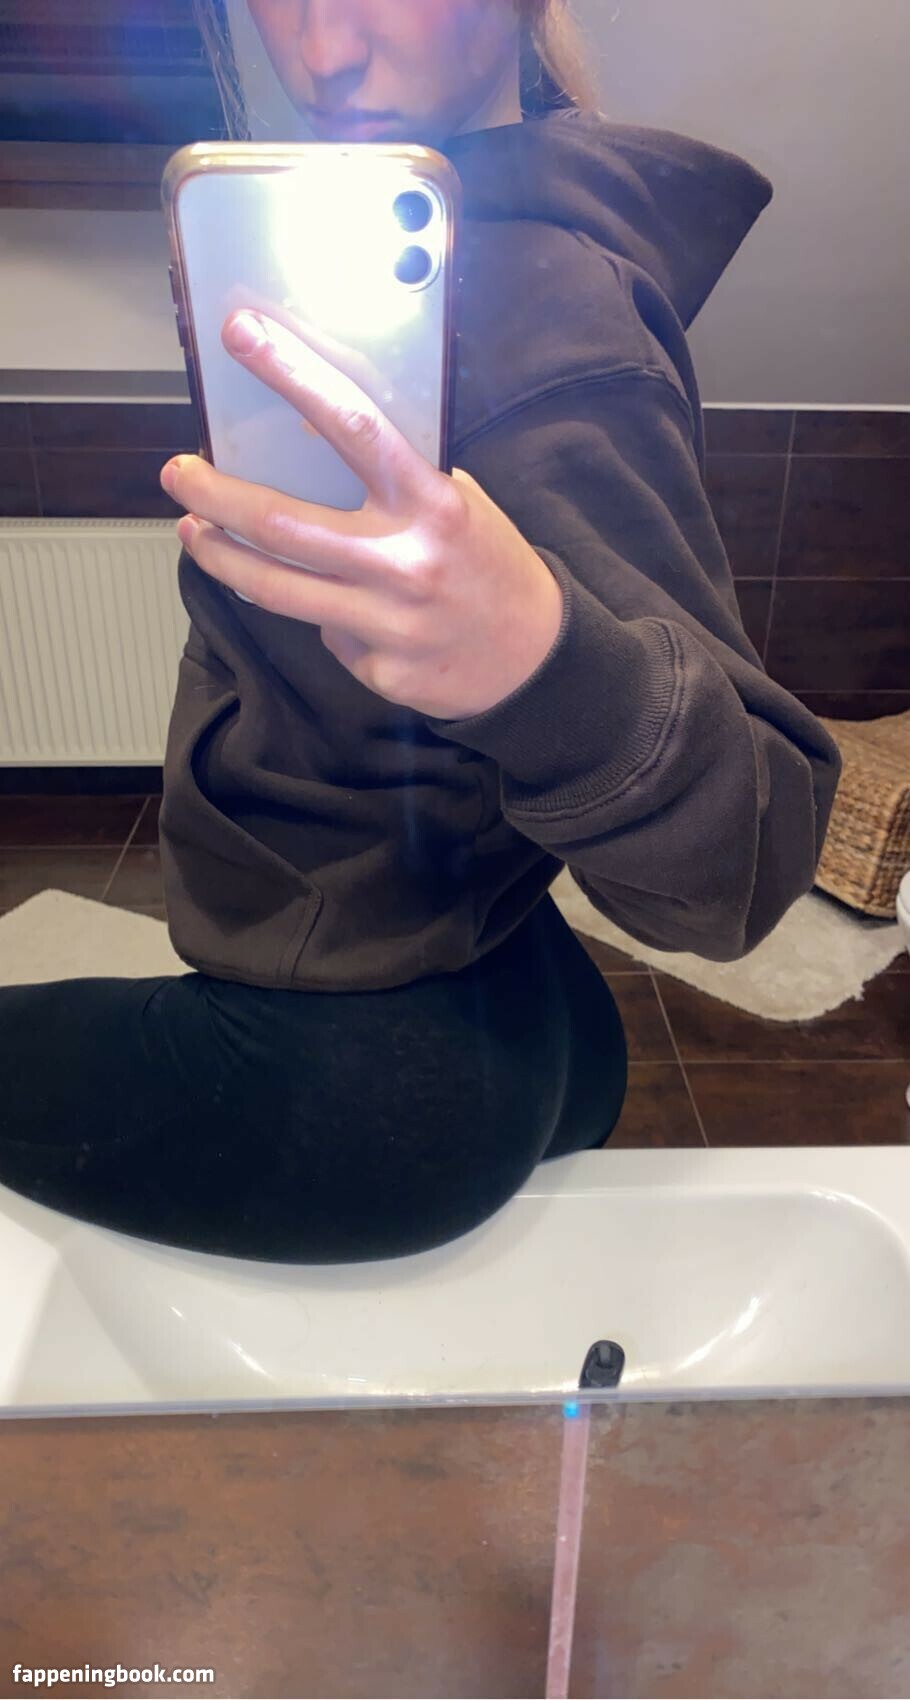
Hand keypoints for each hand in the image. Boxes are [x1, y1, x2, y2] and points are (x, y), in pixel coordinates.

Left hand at [160, 309, 562, 720]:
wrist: (535, 658)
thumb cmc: (488, 565)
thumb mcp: (458, 505)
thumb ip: (395, 483)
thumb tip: (311, 446)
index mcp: (432, 504)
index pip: (351, 426)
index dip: (291, 375)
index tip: (242, 336)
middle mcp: (405, 563)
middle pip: (281, 525)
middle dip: (215, 495)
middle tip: (178, 474)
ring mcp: (388, 624)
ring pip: (277, 589)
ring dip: (221, 556)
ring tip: (195, 531)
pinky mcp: (379, 671)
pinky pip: (322, 634)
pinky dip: (313, 614)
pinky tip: (325, 604)